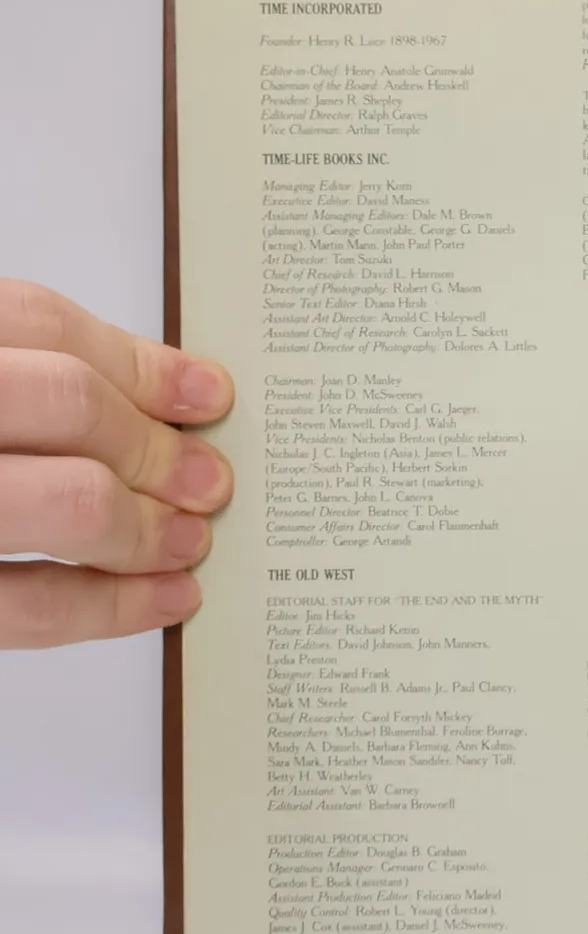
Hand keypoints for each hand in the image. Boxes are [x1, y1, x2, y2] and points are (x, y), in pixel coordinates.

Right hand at [0, 281, 232, 649]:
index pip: (41, 327)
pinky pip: (33, 605)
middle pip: (70, 404)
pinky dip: (114, 606)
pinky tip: (168, 599)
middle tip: (212, 484)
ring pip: (70, 503)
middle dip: (158, 447)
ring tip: (192, 542)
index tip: (209, 395)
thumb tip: (172, 397)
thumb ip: (28, 379)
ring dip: (152, 526)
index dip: (140, 364)